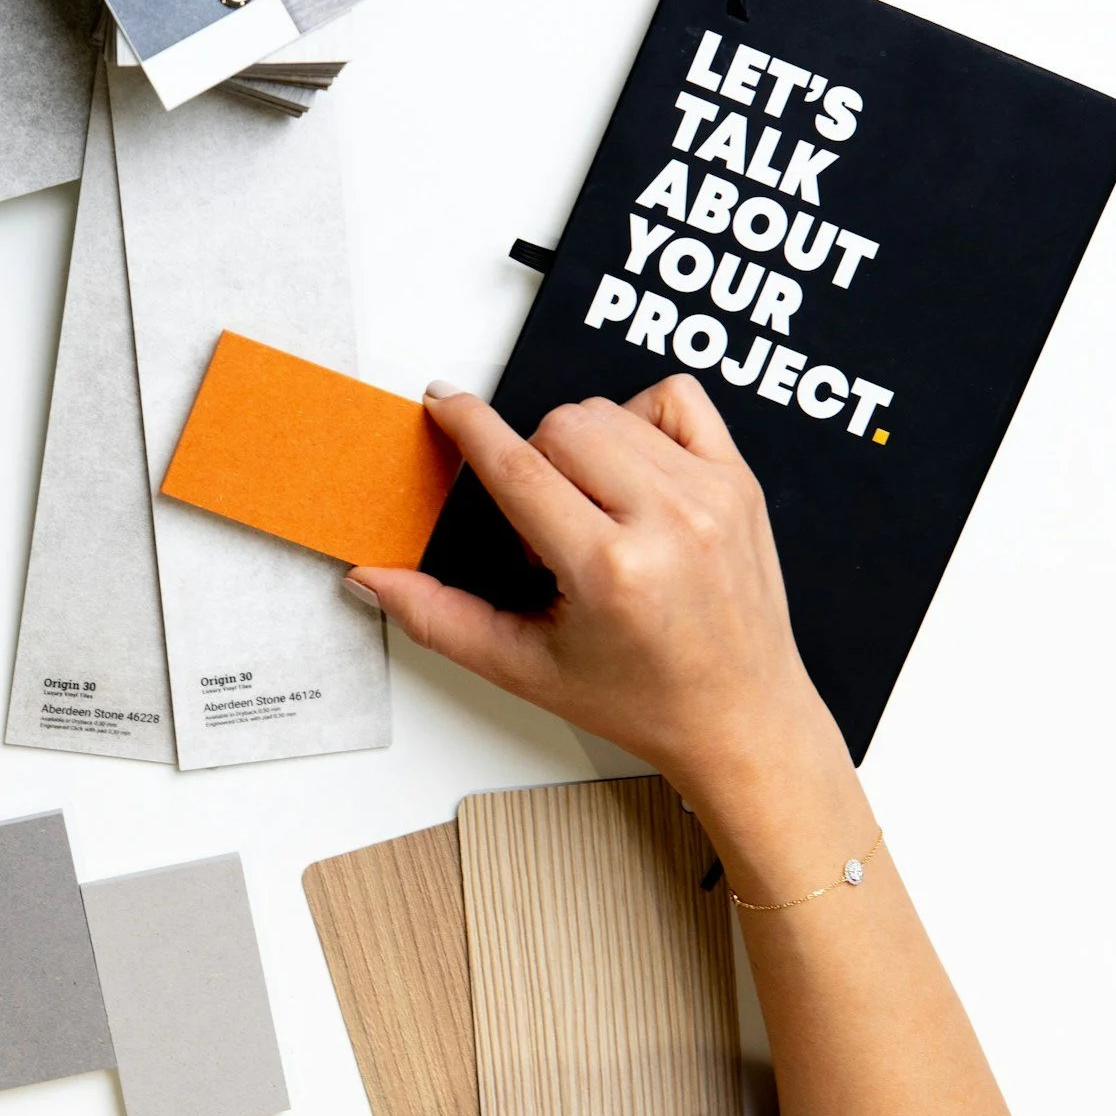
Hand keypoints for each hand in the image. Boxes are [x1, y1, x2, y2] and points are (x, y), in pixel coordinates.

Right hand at [351, 377, 850, 838]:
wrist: (739, 717)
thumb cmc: (642, 698)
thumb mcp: (523, 668)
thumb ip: (437, 618)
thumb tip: (375, 580)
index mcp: (611, 571)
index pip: (519, 468)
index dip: (470, 426)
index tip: (445, 402)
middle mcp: (669, 522)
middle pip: (561, 427)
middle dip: (532, 463)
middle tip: (546, 530)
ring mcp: (712, 495)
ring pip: (610, 411)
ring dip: (581, 448)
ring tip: (593, 511)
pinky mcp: (740, 480)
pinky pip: (675, 398)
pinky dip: (641, 419)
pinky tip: (634, 471)